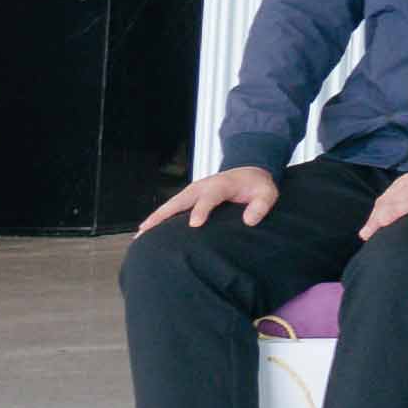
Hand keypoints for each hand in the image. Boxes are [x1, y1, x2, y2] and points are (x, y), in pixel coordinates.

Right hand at [140, 165, 279, 234]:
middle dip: (164, 215)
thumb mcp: (267, 193)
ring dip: (155, 218)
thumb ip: (261, 205)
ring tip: (140, 235)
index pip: (209, 198)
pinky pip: (171, 208)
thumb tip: (249, 221)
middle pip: (180, 200)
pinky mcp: (188, 198)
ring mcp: (192, 192)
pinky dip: (158, 218)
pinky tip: (146, 232)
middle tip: (149, 230)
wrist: (249, 172)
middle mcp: (202, 187)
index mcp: (221, 185)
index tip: (194, 225)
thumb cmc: (257, 185)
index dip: (201, 210)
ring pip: (170, 205)